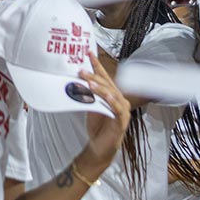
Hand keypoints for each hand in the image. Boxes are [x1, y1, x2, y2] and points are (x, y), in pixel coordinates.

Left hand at [78, 54, 131, 176]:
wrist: (98, 147)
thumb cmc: (96, 126)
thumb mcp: (90, 106)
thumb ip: (88, 94)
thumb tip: (77, 79)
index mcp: (112, 95)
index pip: (104, 77)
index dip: (97, 65)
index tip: (89, 53)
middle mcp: (120, 100)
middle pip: (107, 84)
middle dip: (95, 76)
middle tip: (81, 70)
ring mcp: (122, 110)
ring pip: (112, 94)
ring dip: (101, 87)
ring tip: (89, 82)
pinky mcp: (122, 121)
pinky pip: (118, 109)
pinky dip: (112, 101)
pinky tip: (108, 96)